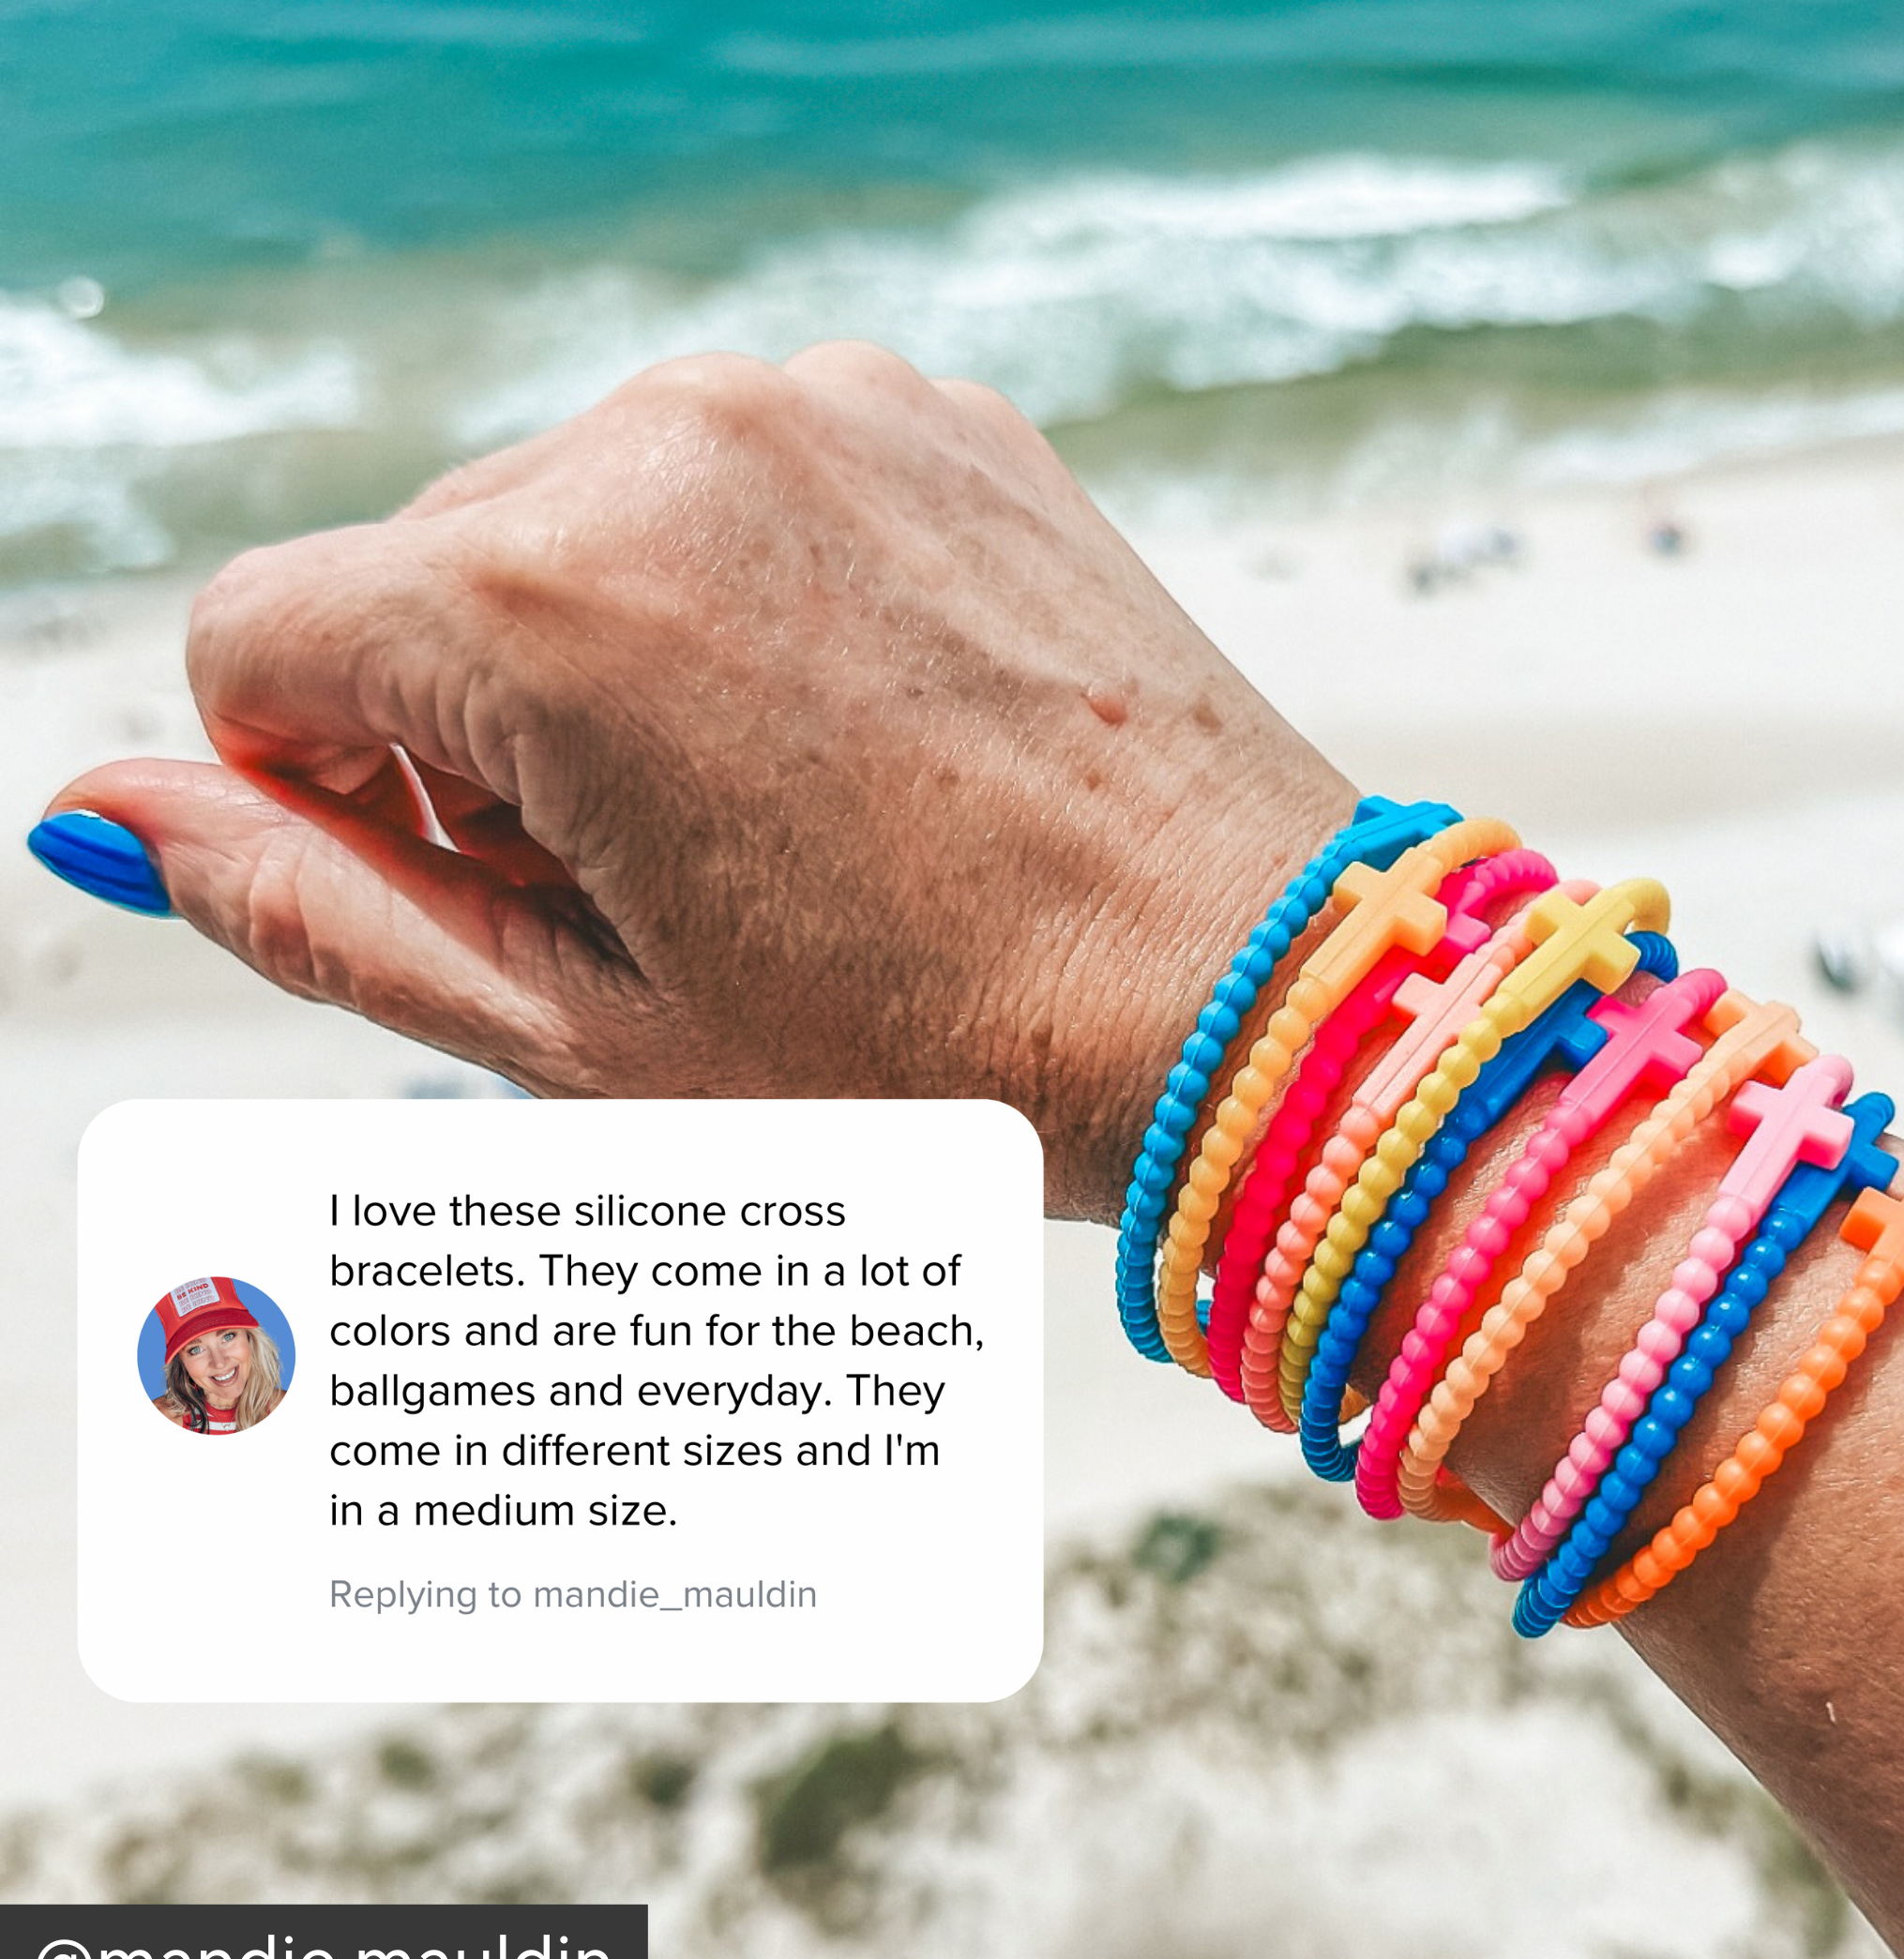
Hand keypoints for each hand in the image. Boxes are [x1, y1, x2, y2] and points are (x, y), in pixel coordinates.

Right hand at [53, 343, 1352, 1216]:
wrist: (1236, 988)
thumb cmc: (927, 1055)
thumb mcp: (582, 1034)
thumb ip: (312, 911)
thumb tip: (104, 817)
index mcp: (543, 603)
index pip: (259, 642)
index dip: (334, 793)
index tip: (487, 883)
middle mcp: (668, 443)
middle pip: (420, 572)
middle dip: (480, 731)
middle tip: (663, 880)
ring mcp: (820, 404)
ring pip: (574, 519)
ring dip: (607, 660)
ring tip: (778, 810)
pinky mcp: (933, 411)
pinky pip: (734, 483)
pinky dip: (740, 594)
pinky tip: (859, 726)